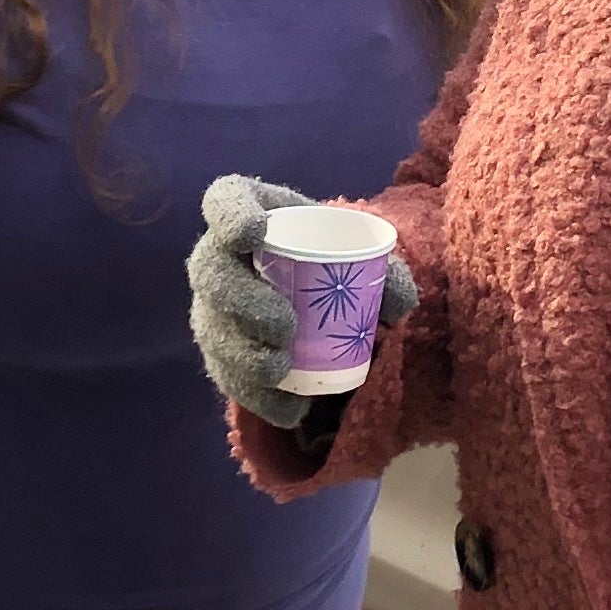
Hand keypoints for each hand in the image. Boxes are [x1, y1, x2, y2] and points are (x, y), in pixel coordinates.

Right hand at [189, 175, 415, 432]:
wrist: (310, 294)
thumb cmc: (329, 258)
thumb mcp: (357, 250)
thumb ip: (385, 272)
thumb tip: (400, 304)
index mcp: (248, 211)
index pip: (224, 201)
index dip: (229, 214)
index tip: (253, 232)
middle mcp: (217, 256)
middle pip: (210, 272)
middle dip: (241, 301)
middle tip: (284, 325)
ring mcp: (210, 305)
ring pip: (212, 329)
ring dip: (243, 354)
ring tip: (280, 369)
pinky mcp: (218, 351)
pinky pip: (226, 375)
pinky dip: (258, 396)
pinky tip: (289, 409)